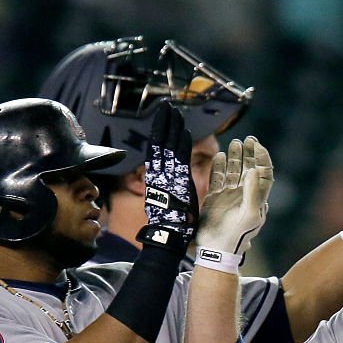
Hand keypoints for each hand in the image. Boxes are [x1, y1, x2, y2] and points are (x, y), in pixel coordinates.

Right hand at [137, 102, 197, 252]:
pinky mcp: (176, 182)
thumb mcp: (168, 199)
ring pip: (168, 147)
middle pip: (161, 143)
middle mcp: (160, 174)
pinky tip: (184, 130)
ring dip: (172, 128)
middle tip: (167, 106)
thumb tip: (167, 177)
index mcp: (158, 177)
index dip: (162, 133)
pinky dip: (181, 144)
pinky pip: (178, 160)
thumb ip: (169, 184)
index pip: (159, 150)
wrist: (168, 235)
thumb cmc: (171, 222)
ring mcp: (167, 176)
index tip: (165, 119)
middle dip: (164, 124)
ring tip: (174, 110)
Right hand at [194, 136, 273, 270]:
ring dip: (236, 157)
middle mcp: (244, 195)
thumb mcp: (250, 214)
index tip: (258, 146)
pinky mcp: (214, 198)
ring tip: (235, 143)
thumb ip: (252, 192)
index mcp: (257, 199)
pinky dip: (219, 167)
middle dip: (250, 154)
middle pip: (250, 169)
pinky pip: (218, 178)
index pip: (264, 174)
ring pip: (234, 171)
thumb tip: (254, 169)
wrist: (217, 249)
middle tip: (248, 139)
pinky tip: (221, 156)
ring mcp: (229, 196)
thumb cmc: (237, 235)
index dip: (263, 159)